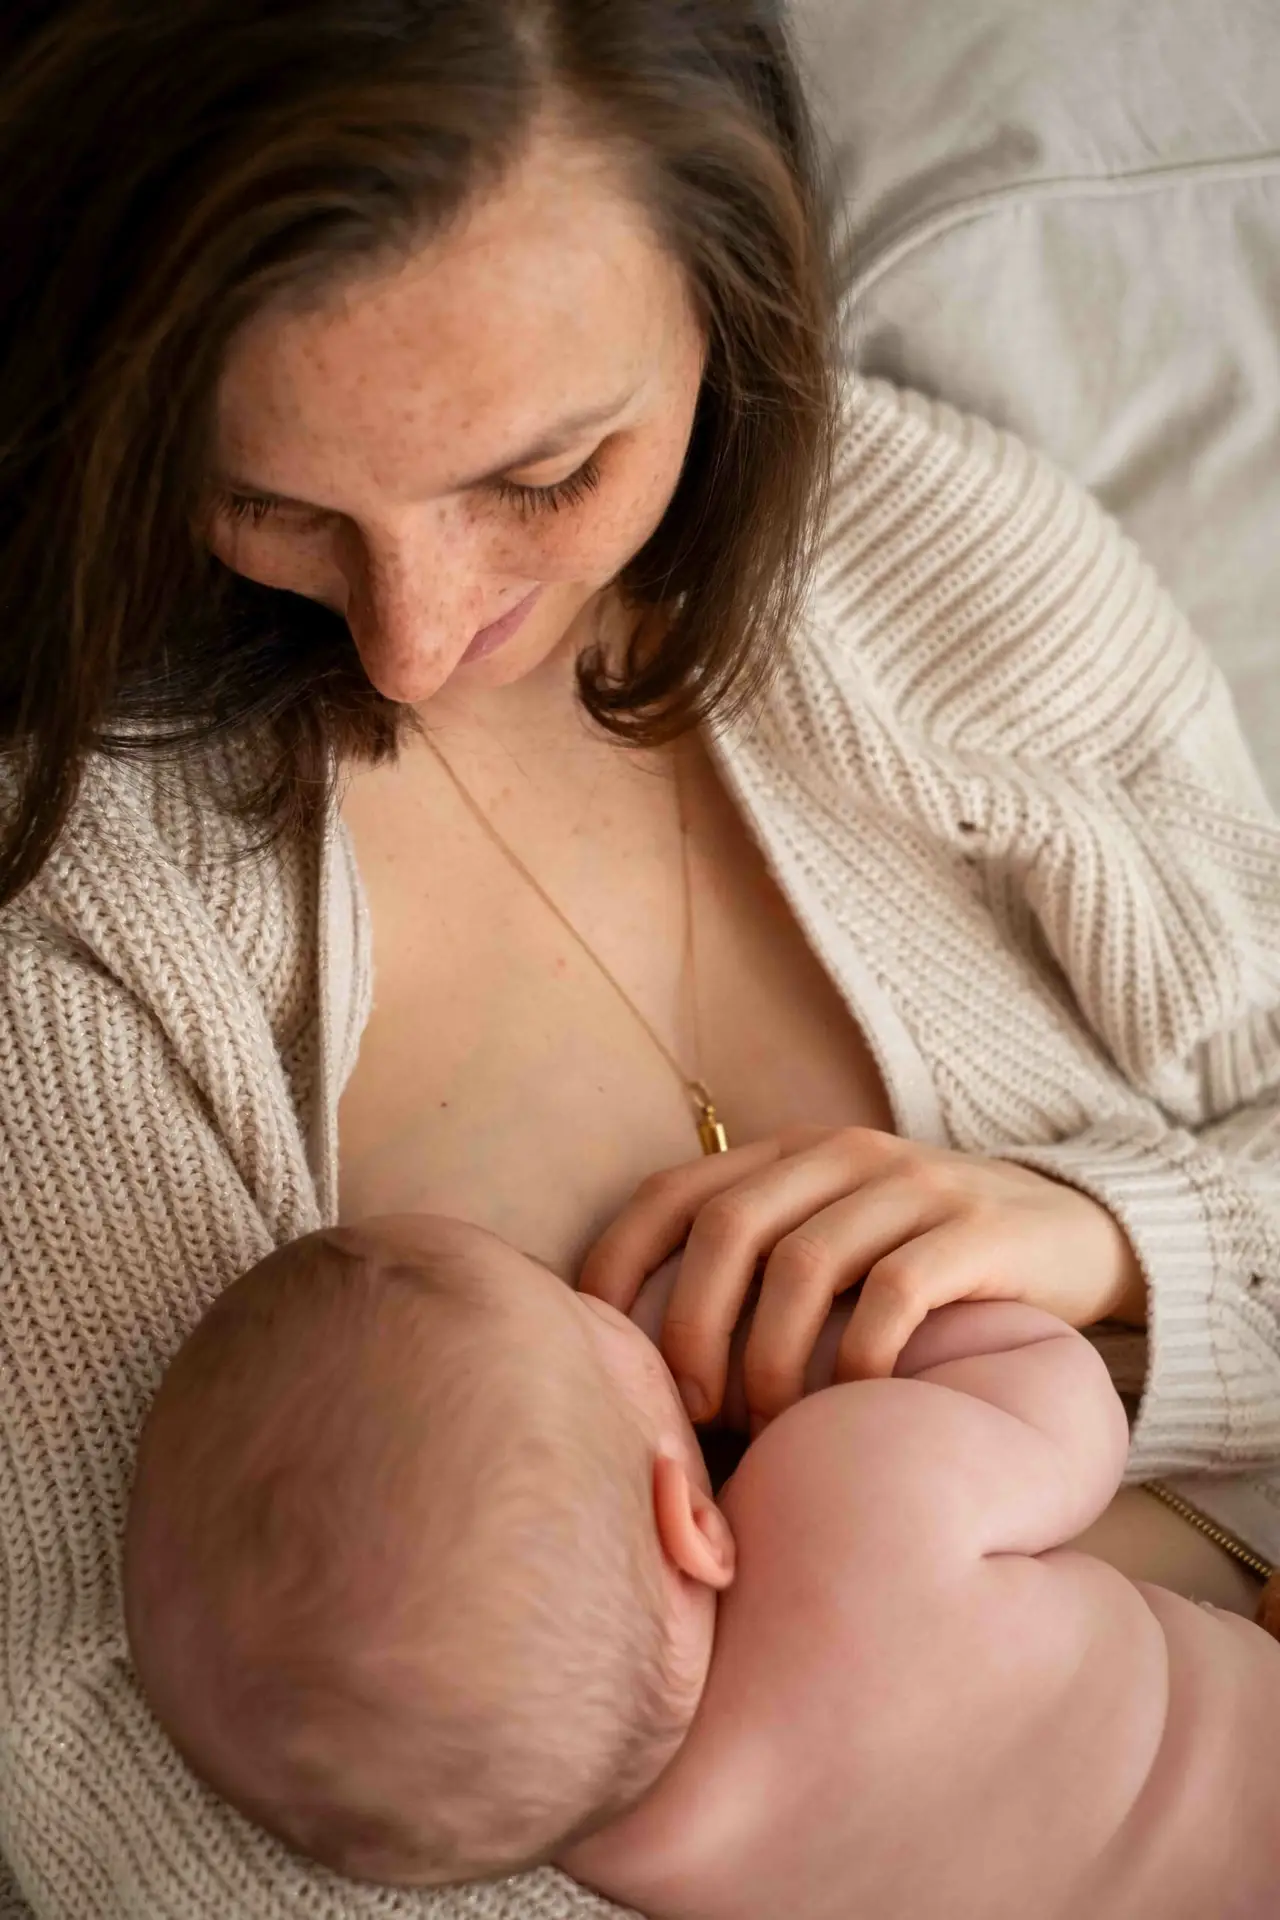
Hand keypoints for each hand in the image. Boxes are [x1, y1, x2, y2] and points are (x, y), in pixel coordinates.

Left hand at [579, 1126, 1145, 1430]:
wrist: (1081, 1231)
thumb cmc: (929, 1267)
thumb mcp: (838, 1246)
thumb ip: (761, 1274)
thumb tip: (659, 1381)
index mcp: (790, 1155)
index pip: (673, 1192)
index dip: (618, 1261)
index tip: (596, 1343)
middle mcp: (843, 1156)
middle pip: (729, 1227)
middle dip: (690, 1325)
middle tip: (694, 1411)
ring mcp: (913, 1185)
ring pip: (803, 1263)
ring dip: (768, 1357)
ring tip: (769, 1425)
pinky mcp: (977, 1230)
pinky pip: (894, 1294)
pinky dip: (856, 1360)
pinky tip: (853, 1408)